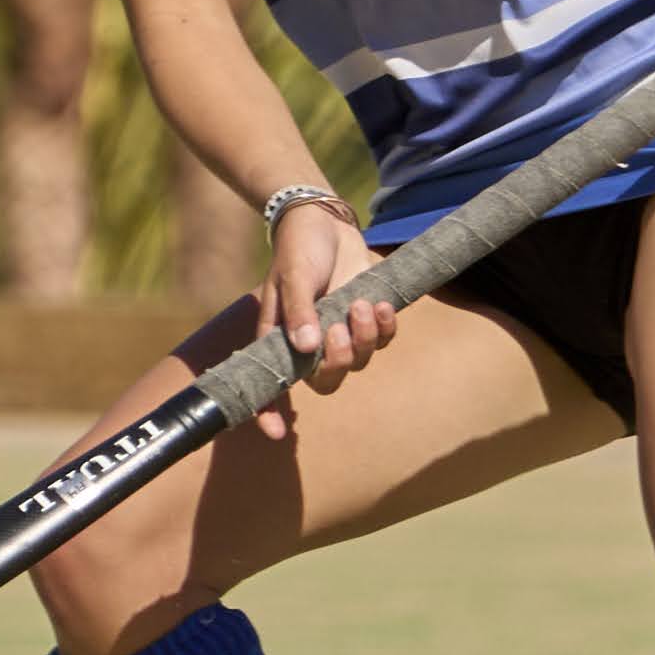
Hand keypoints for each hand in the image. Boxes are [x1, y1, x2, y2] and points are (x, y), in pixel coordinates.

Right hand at [254, 202, 392, 442]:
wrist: (326, 221)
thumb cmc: (299, 248)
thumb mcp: (294, 275)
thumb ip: (299, 310)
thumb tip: (306, 347)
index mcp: (280, 339)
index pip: (272, 385)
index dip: (270, 413)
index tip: (277, 434)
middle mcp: (309, 344)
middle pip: (326, 382)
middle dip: (338, 361)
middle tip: (338, 327)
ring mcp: (340, 333)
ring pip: (359, 362)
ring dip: (364, 338)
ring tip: (360, 303)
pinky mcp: (365, 319)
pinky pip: (382, 341)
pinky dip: (384, 327)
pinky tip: (379, 304)